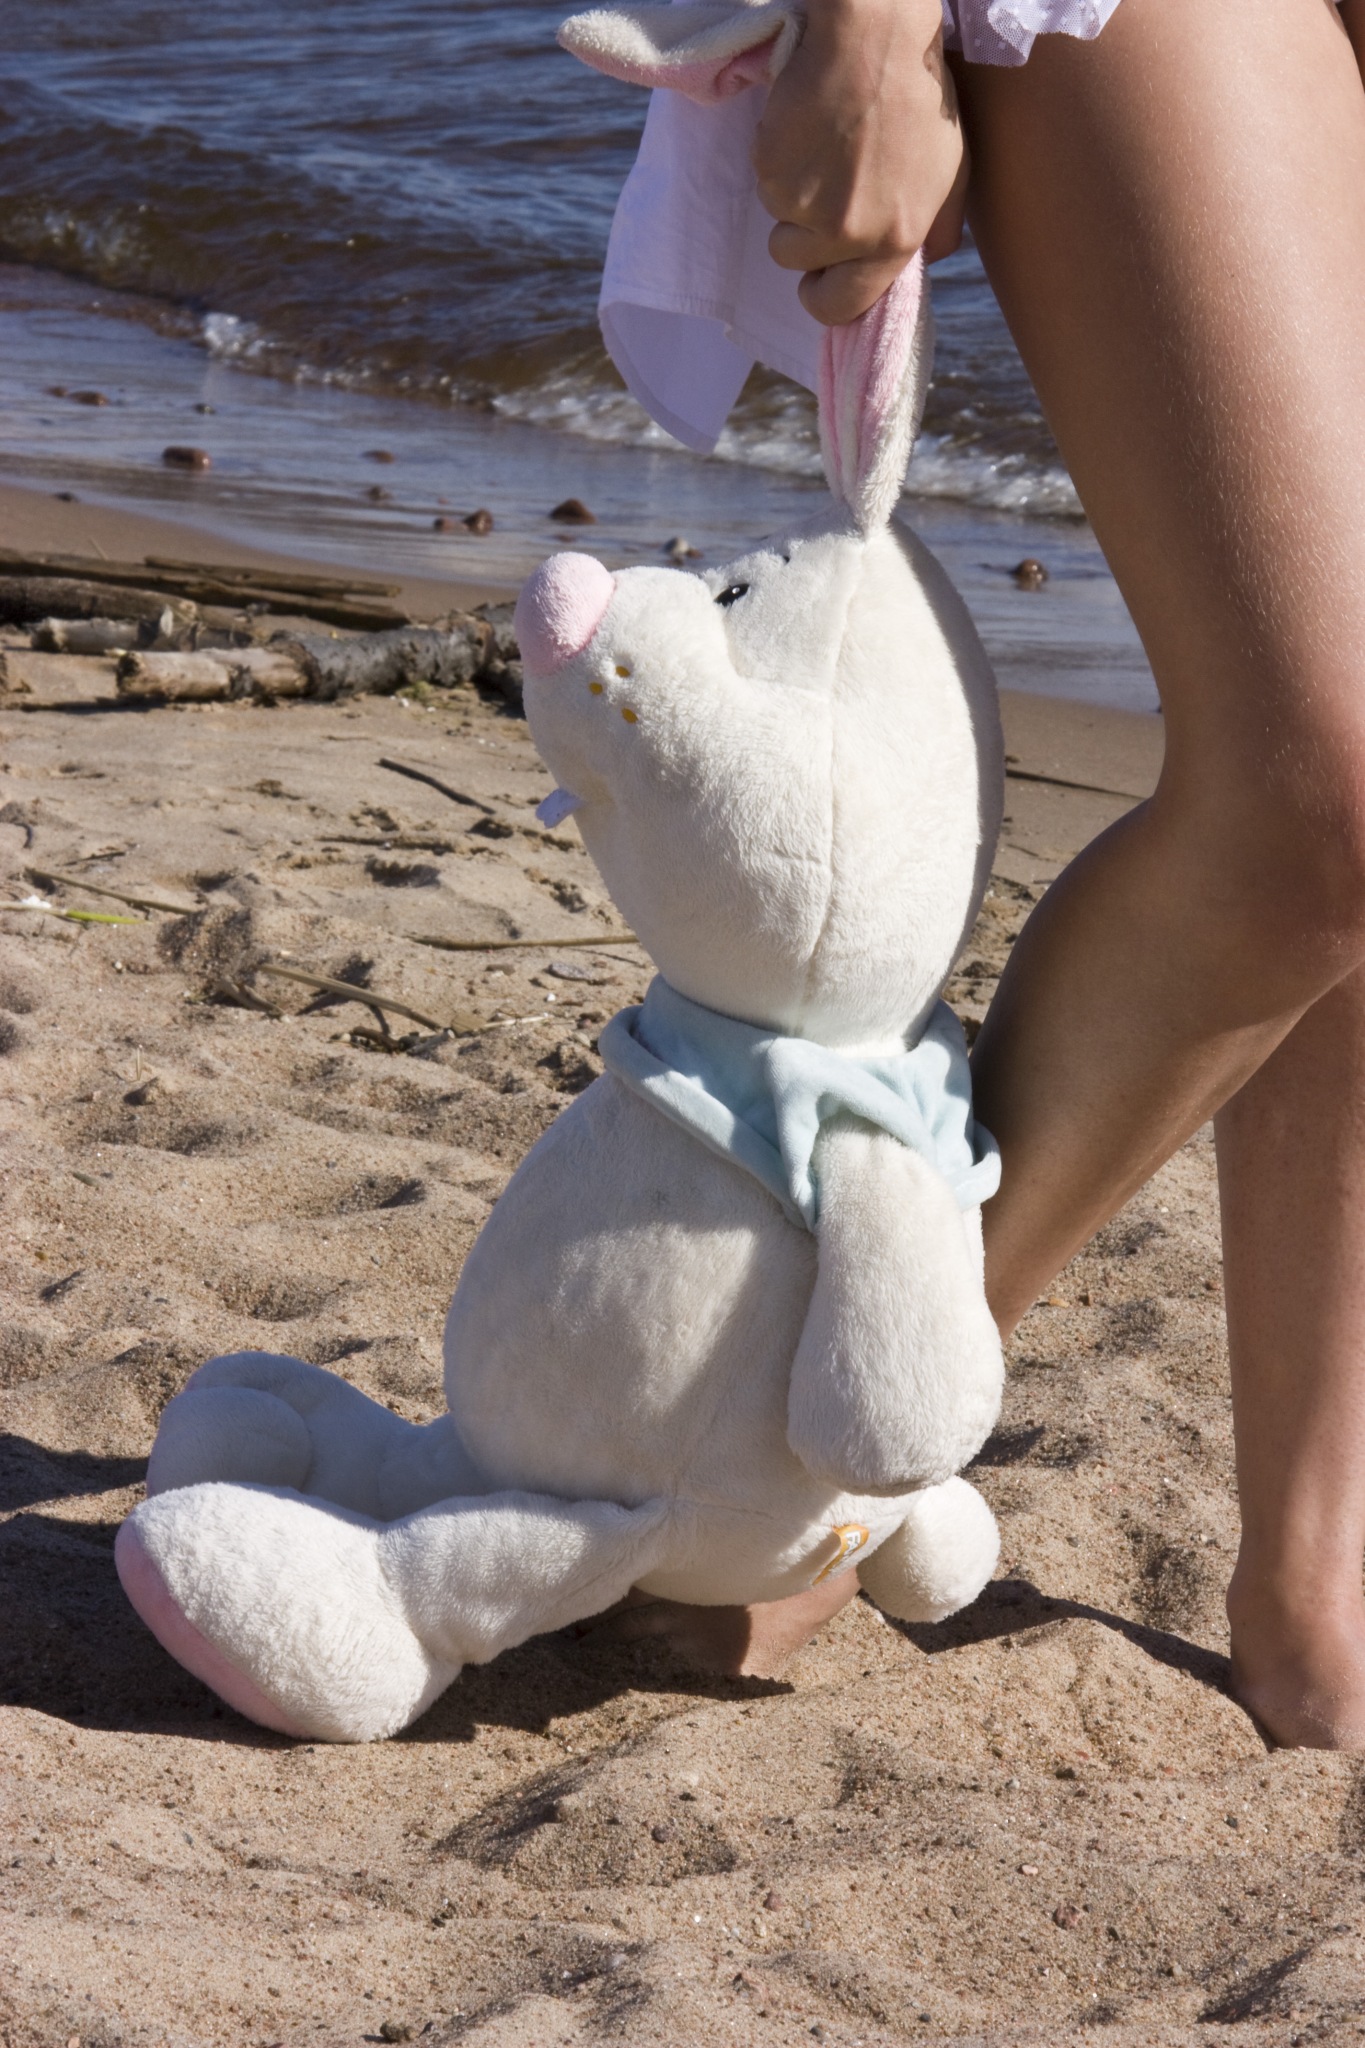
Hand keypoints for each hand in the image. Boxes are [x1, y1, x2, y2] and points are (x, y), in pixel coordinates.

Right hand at [753, 0, 968, 323]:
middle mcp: (848, 234)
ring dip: (793, 196)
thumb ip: (938, 228)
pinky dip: (780, 161)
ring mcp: (805, 205)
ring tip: (825, 149)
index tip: (821, 277)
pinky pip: (766, 184)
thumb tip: (919, 265)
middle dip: (801, 249)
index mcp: (895, 240)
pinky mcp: (772, 170)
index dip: (825, 296)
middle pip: (798, 269)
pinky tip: (809, 127)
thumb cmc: (920, 96)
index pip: (841, 308)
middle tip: (816, 206)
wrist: (875, 34)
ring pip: (779, 223)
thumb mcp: (952, 169)